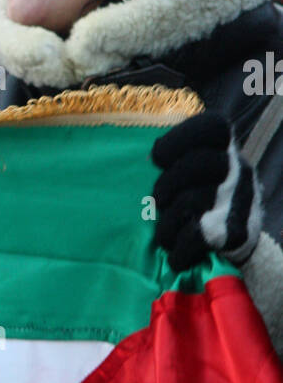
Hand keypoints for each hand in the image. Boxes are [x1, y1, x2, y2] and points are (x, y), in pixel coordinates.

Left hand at [152, 113, 262, 271]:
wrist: (230, 244)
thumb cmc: (196, 200)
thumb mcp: (190, 172)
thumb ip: (172, 161)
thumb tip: (141, 163)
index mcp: (224, 149)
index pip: (212, 127)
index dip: (180, 138)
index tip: (156, 157)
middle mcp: (239, 170)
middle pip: (200, 163)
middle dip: (168, 184)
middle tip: (157, 202)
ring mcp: (241, 201)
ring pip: (194, 201)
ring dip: (167, 223)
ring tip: (162, 235)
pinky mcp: (238, 233)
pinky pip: (198, 236)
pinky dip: (179, 249)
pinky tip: (174, 255)